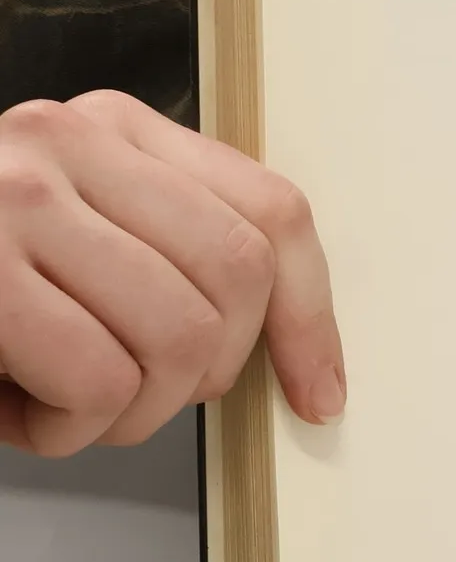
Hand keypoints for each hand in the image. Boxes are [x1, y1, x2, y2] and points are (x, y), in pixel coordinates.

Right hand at [0, 91, 343, 455]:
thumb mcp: (82, 251)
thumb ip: (173, 260)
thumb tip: (299, 358)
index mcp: (113, 128)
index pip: (272, 213)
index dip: (311, 317)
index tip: (319, 394)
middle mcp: (66, 140)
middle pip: (236, 281)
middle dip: (206, 375)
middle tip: (135, 398)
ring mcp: (13, 197)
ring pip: (178, 341)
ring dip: (133, 414)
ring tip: (65, 405)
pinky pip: (98, 382)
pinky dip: (69, 433)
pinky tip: (19, 414)